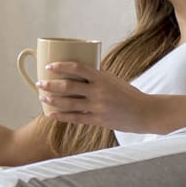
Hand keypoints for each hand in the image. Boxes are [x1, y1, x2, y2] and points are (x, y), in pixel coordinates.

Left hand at [35, 61, 155, 131]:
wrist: (145, 113)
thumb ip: (96, 77)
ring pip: (69, 104)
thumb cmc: (129, 94)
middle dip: (51, 85)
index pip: (78, 68)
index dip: (62, 66)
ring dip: (52, 100)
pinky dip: (61, 116)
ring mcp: (98, 107)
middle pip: (68, 87)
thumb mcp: (113, 80)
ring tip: (42, 97)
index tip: (49, 66)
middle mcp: (99, 92)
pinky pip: (76, 118)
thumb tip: (76, 71)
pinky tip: (51, 114)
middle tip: (40, 83)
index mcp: (103, 78)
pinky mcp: (98, 120)